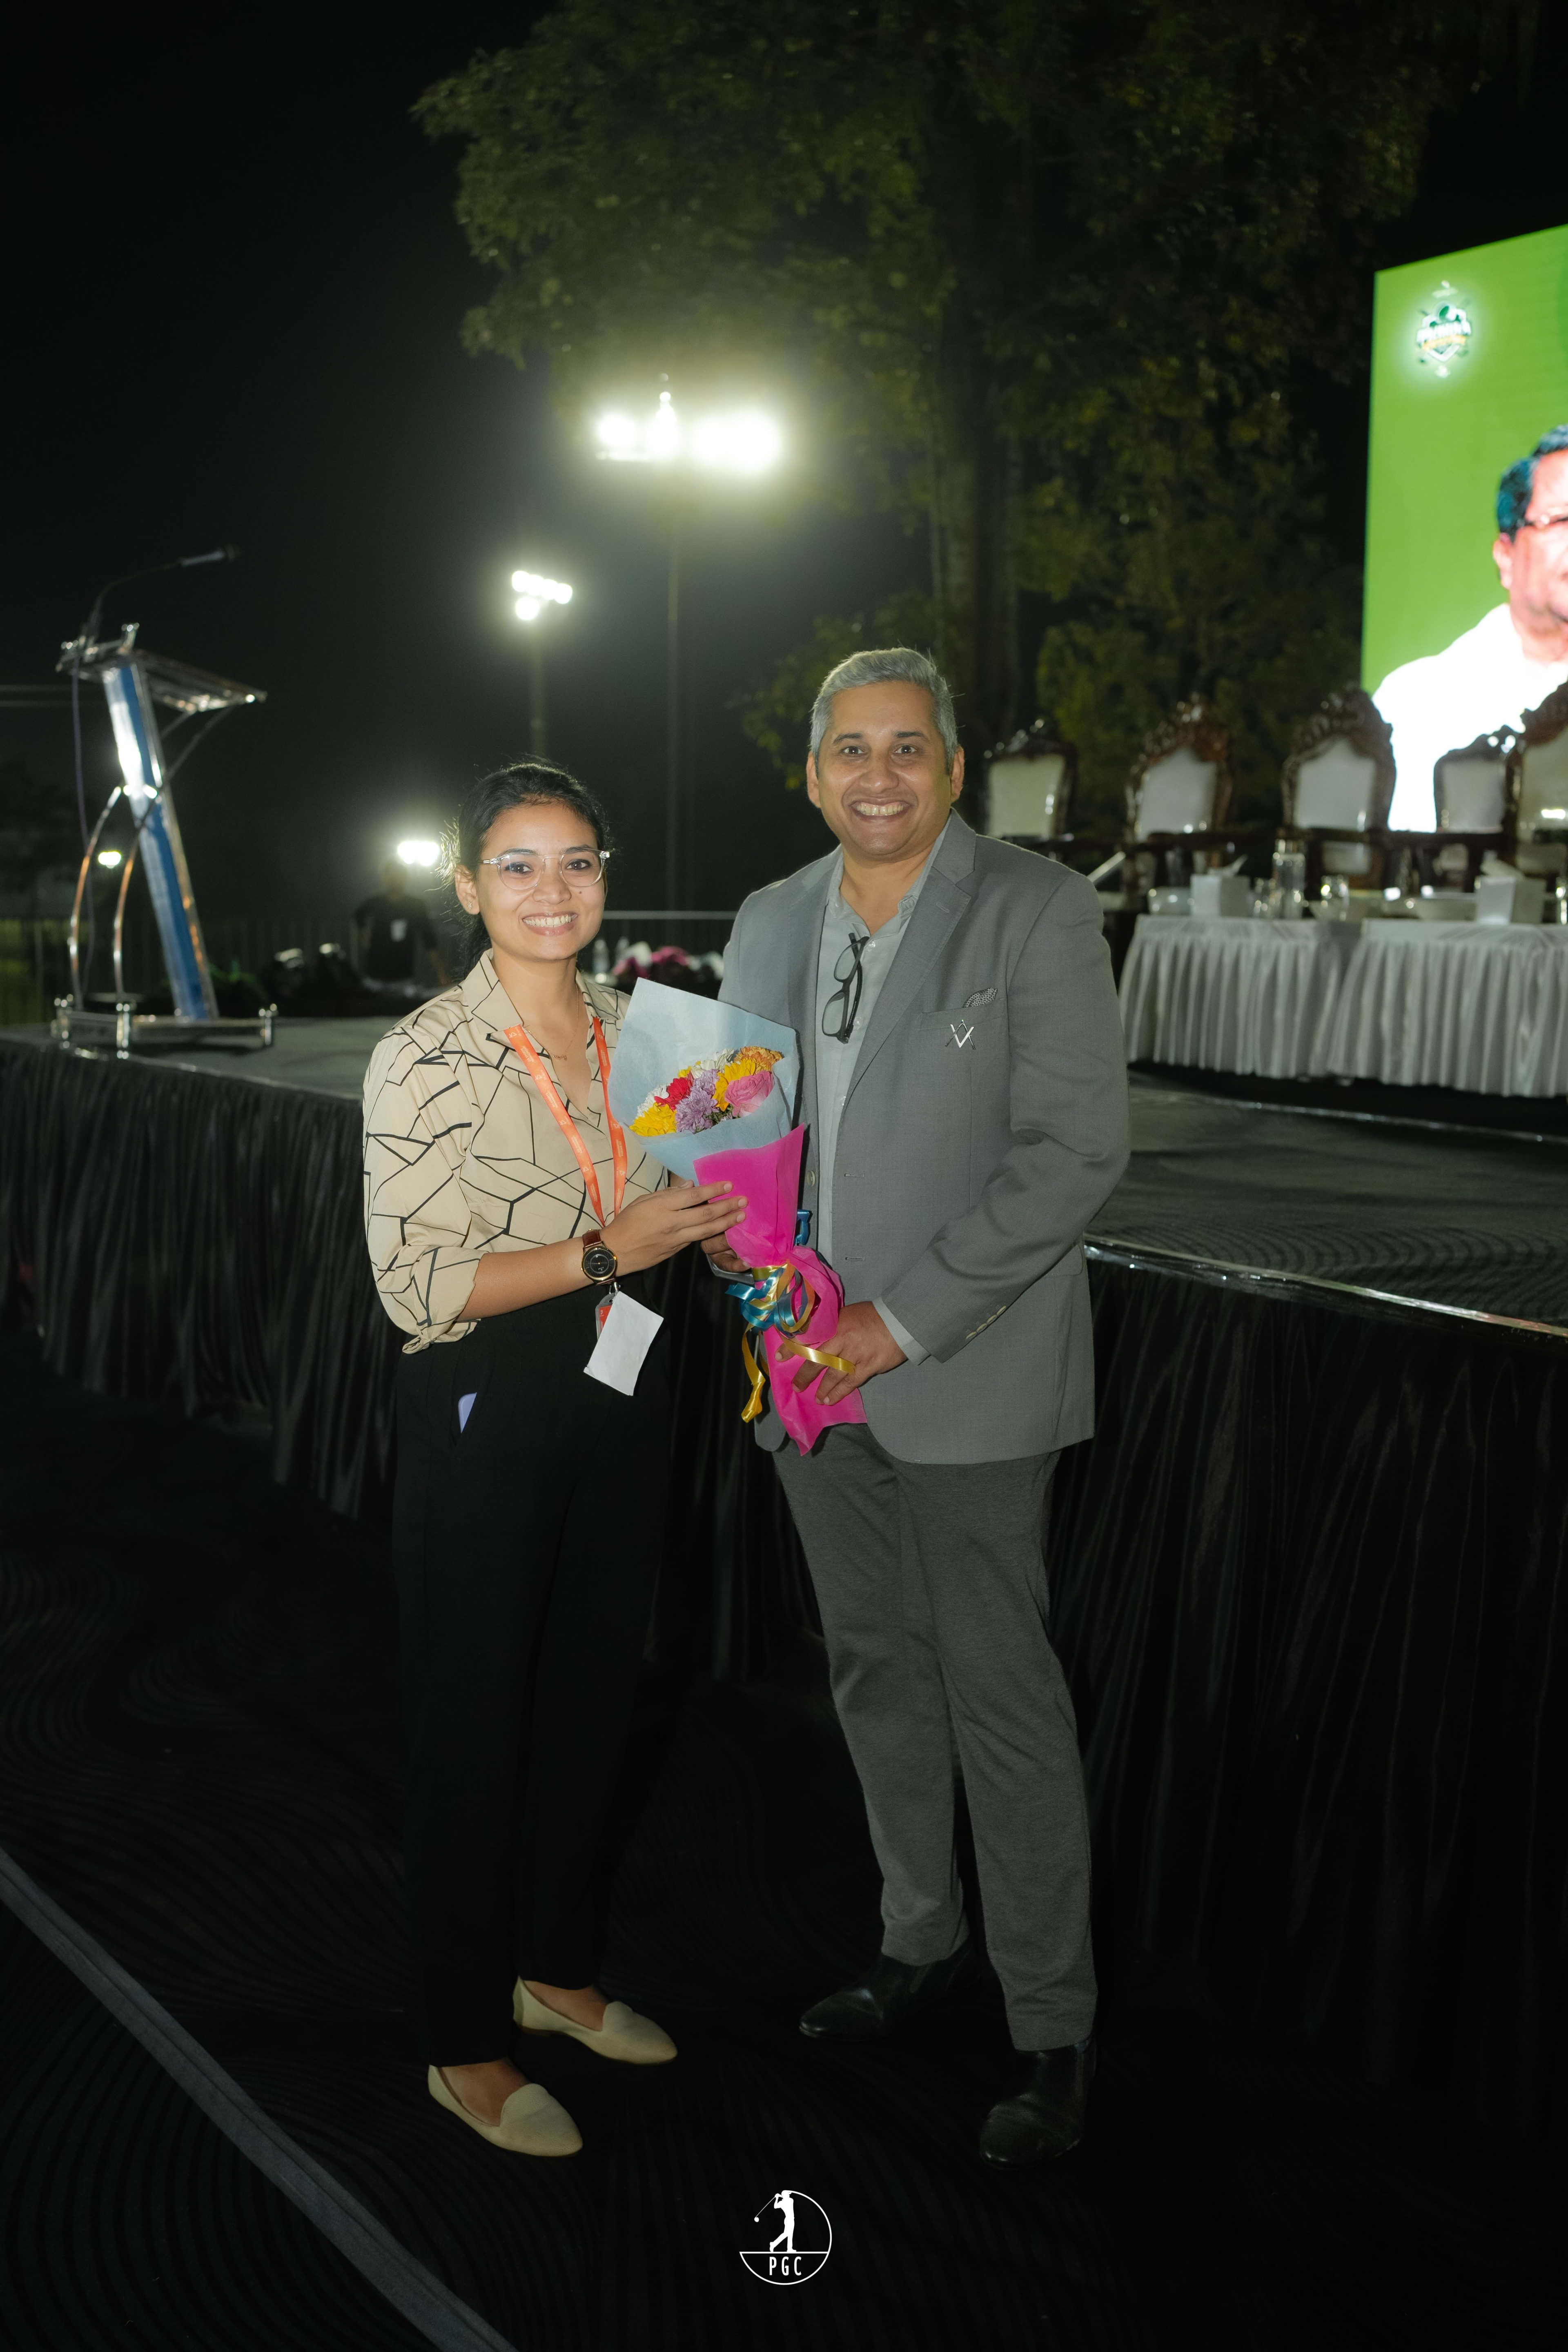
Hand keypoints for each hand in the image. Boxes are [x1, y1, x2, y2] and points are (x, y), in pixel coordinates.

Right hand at [605, 1179, 746, 1273]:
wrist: (615, 1252)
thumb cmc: (626, 1223)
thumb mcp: (643, 1201)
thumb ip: (668, 1193)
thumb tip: (689, 1186)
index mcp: (662, 1206)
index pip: (693, 1195)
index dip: (713, 1190)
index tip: (729, 1185)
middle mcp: (672, 1222)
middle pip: (705, 1213)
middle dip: (727, 1206)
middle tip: (744, 1200)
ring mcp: (676, 1239)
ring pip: (706, 1230)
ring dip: (726, 1223)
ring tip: (741, 1216)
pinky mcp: (676, 1250)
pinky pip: (696, 1239)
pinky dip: (711, 1233)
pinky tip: (722, 1229)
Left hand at [787, 1299, 905, 1405]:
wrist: (900, 1321)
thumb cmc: (873, 1315)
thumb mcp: (847, 1313)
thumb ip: (831, 1324)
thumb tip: (813, 1333)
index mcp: (834, 1324)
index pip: (807, 1335)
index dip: (792, 1347)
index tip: (778, 1357)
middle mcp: (841, 1339)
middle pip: (817, 1359)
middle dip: (805, 1375)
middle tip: (796, 1386)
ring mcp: (855, 1355)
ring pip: (832, 1374)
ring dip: (822, 1387)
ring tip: (816, 1398)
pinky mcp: (868, 1366)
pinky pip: (850, 1383)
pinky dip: (838, 1392)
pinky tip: (830, 1400)